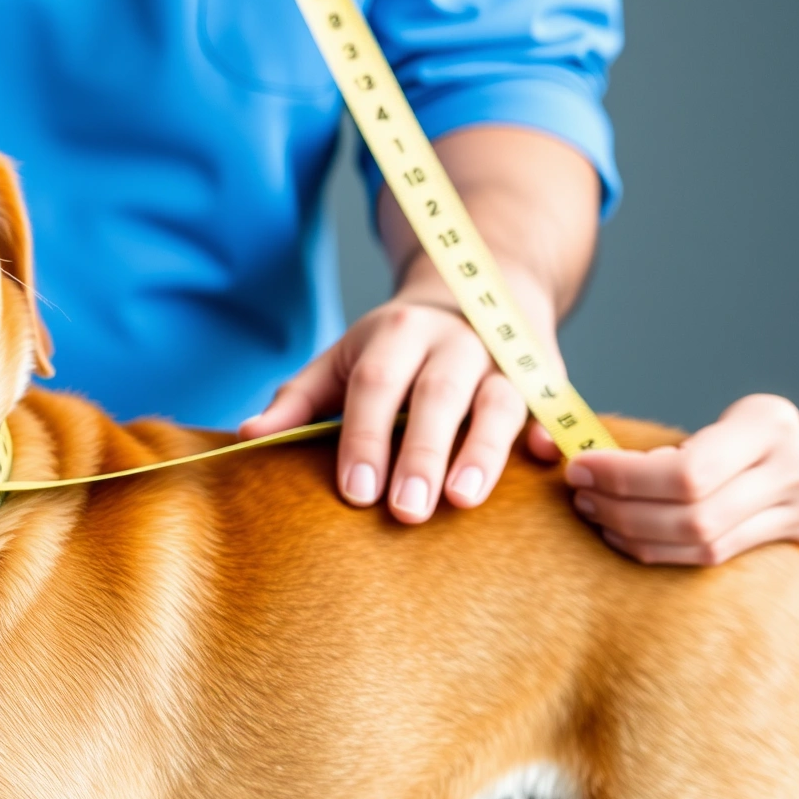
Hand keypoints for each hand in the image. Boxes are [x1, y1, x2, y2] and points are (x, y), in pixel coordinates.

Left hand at [241, 272, 560, 523]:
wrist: (476, 286)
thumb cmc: (394, 347)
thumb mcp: (342, 360)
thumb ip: (300, 400)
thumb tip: (247, 436)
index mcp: (397, 332)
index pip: (377, 385)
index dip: (365, 437)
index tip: (355, 492)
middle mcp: (454, 339)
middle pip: (438, 395)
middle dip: (422, 454)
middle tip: (406, 511)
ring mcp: (504, 354)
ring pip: (499, 400)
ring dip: (483, 451)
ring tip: (463, 501)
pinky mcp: (545, 371)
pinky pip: (550, 401)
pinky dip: (547, 428)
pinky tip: (543, 461)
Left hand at [564, 394, 798, 565]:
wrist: (787, 456)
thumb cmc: (721, 434)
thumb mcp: (698, 422)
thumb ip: (635, 437)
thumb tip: (543, 440)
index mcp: (771, 423)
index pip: (688, 471)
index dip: (624, 477)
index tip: (577, 469)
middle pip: (693, 513)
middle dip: (623, 508)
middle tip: (580, 496)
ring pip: (701, 544)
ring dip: (635, 534)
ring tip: (596, 514)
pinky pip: (713, 558)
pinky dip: (660, 551)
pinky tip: (626, 536)